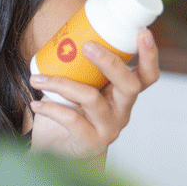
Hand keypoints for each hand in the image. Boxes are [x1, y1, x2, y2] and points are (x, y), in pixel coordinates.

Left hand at [28, 30, 159, 158]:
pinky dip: (51, 108)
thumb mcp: (75, 88)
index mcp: (122, 95)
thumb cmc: (65, 115)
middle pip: (129, 85)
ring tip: (37, 78)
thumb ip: (76, 67)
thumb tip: (62, 32)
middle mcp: (121, 112)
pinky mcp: (91, 143)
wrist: (53, 153)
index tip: (143, 32)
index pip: (147, 76)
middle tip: (87, 46)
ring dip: (62, 84)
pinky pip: (72, 120)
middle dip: (110, 62)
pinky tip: (36, 103)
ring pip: (92, 99)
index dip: (150, 55)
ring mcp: (108, 129)